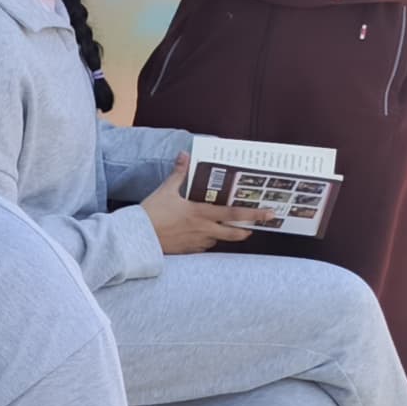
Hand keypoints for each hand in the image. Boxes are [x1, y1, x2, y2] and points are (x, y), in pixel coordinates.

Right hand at [140, 156, 266, 255]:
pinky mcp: (187, 250)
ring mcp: (196, 242)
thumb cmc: (151, 212)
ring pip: (218, 240)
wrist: (137, 236)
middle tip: (252, 228)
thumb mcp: (166, 190)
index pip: (233, 213)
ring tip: (218, 228)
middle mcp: (203, 229)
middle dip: (245, 231)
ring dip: (222, 235)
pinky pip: (203, 247)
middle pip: (233, 233)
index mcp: (200, 213)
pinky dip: (205, 242)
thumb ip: (179, 173)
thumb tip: (184, 155)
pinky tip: (199, 237)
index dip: (253, 214)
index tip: (269, 214)